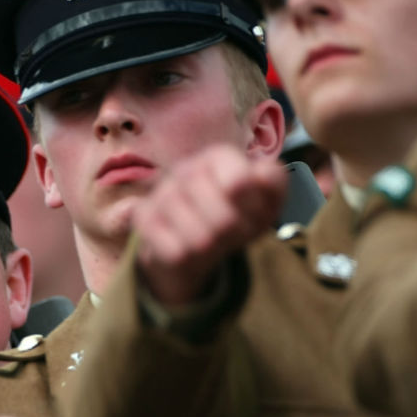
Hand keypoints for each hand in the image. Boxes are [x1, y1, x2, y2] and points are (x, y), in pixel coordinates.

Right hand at [131, 145, 285, 304]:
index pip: (240, 184)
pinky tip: (190, 251)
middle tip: (236, 234)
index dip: (254, 208)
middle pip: (224, 220)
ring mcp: (161, 195)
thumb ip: (272, 182)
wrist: (190, 241)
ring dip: (214, 250)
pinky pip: (177, 253)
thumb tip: (260, 174)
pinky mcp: (143, 221)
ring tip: (215, 243)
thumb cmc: (234, 214)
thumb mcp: (265, 200)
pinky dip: (191, 259)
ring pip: (200, 239)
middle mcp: (185, 170)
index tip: (255, 213)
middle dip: (236, 236)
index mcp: (217, 157)